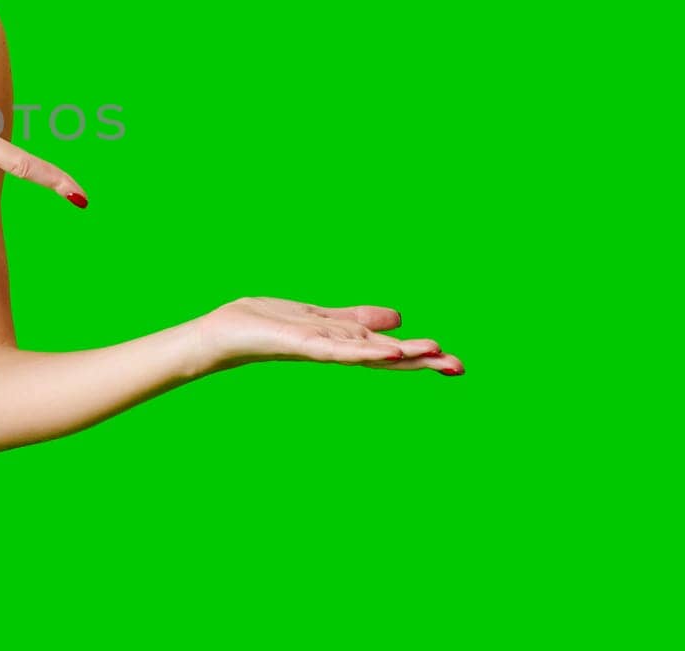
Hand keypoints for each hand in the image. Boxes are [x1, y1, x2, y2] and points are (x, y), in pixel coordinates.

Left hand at [196, 296, 463, 375]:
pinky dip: (361, 350)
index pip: (388, 350)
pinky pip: (335, 349)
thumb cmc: (267, 325)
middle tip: (460, 367)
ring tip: (433, 353)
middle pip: (383, 356)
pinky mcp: (299, 344)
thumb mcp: (320, 317)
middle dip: (421, 361)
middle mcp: (334, 349)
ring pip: (365, 352)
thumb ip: (355, 319)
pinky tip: (387, 349)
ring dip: (399, 354)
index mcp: (341, 342)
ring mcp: (318, 348)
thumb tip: (397, 318)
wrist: (224, 334)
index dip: (420, 355)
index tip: (456, 364)